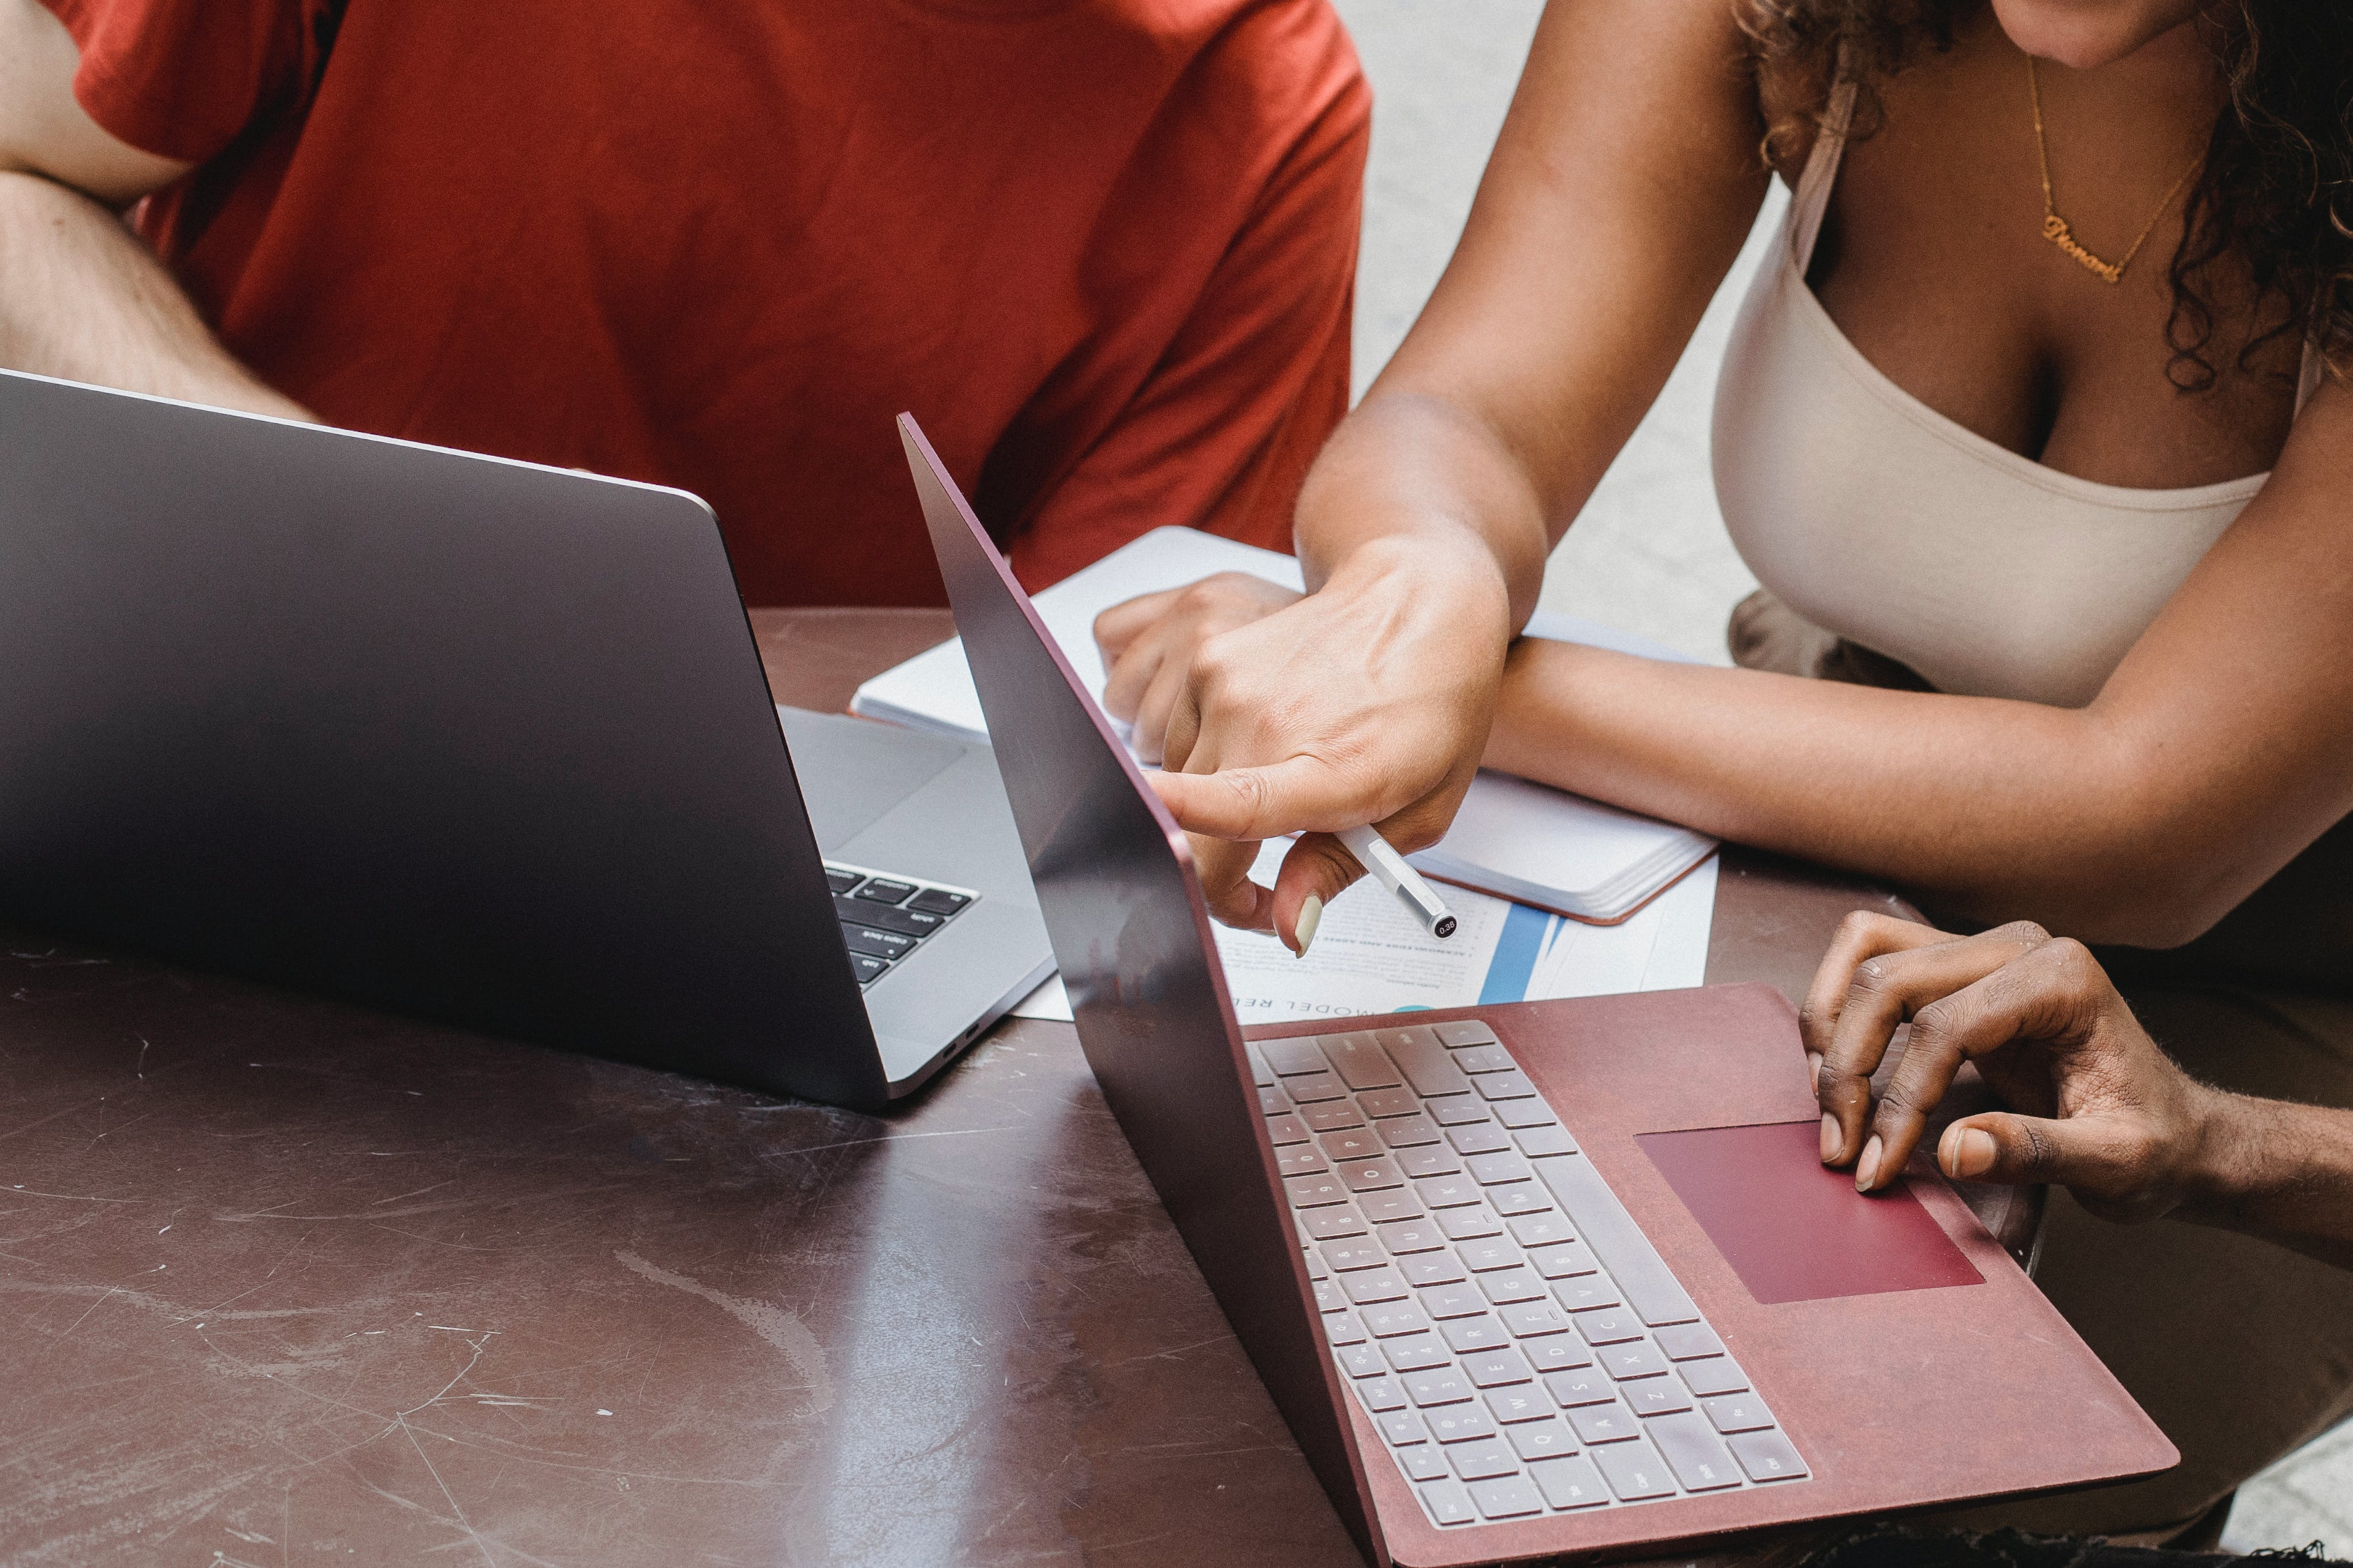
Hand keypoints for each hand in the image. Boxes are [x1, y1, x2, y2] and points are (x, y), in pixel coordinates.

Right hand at [1096, 538, 1511, 950]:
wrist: (1419, 598)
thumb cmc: (1429, 701)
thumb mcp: (1417, 810)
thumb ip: (1338, 869)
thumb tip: (1285, 922)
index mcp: (1332, 764)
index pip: (1243, 805)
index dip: (1194, 834)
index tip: (1165, 856)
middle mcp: (1265, 718)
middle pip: (1192, 835)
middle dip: (1220, 878)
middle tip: (1267, 888)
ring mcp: (1224, 680)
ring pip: (1178, 790)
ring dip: (1213, 811)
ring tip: (1282, 783)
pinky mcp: (1204, 657)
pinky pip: (1175, 740)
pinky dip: (1210, 758)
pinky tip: (1267, 737)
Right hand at [1799, 912, 2217, 1223]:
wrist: (2176, 1133)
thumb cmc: (2154, 1148)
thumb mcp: (2116, 1166)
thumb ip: (2039, 1154)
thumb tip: (1955, 1151)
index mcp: (2062, 979)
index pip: (1945, 1026)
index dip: (1900, 1100)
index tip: (1880, 1166)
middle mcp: (2018, 945)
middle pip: (1889, 980)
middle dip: (1848, 1066)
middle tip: (1841, 1147)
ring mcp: (1984, 948)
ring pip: (1865, 951)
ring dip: (1829, 1026)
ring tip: (1828, 1102)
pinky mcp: (1958, 967)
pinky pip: (1874, 960)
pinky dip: (1840, 1010)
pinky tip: (1841, 1071)